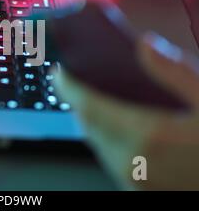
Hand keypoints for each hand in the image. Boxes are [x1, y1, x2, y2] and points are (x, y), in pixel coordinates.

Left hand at [52, 32, 198, 189]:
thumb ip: (176, 72)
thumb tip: (146, 46)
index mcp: (149, 136)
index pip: (89, 107)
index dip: (68, 87)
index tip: (59, 72)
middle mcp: (134, 163)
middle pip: (87, 126)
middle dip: (78, 101)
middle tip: (77, 81)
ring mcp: (135, 181)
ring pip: (97, 144)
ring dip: (91, 121)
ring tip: (96, 100)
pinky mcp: (140, 189)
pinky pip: (111, 159)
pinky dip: (106, 140)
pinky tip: (120, 128)